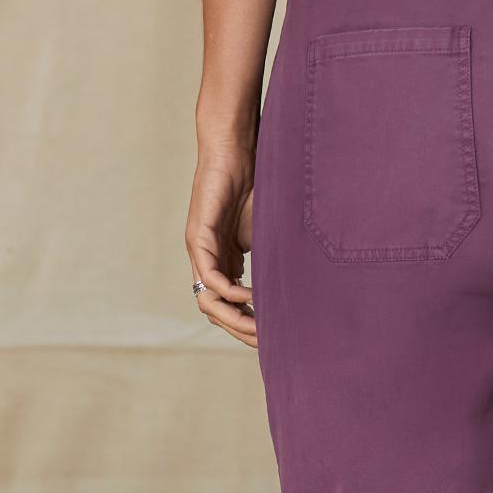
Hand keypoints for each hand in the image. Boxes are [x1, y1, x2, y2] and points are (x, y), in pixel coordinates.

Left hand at [186, 142, 257, 346]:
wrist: (236, 153)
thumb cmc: (255, 188)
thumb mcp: (268, 237)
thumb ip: (271, 264)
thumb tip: (294, 292)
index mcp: (225, 264)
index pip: (229, 309)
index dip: (248, 326)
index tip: (272, 336)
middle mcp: (208, 263)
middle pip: (217, 313)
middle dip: (242, 330)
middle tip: (267, 340)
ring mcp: (200, 252)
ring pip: (208, 302)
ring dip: (233, 318)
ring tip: (259, 324)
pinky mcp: (198, 238)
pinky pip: (210, 278)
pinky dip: (228, 292)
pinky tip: (249, 297)